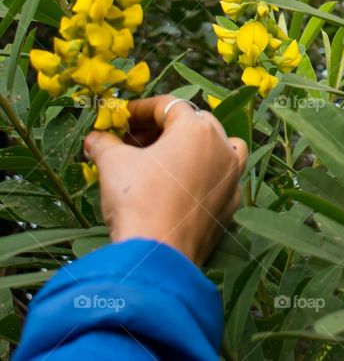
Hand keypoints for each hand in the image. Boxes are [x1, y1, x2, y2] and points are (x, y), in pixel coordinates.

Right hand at [84, 95, 247, 264]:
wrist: (157, 255)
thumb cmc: (137, 200)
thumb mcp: (113, 164)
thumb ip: (104, 143)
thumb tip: (94, 138)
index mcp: (197, 129)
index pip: (168, 106)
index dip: (140, 110)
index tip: (121, 119)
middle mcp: (223, 147)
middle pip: (194, 124)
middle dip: (163, 129)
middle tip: (134, 142)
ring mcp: (232, 176)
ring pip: (218, 148)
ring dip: (192, 148)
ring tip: (164, 160)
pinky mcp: (231, 204)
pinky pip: (221, 179)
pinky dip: (204, 175)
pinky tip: (181, 187)